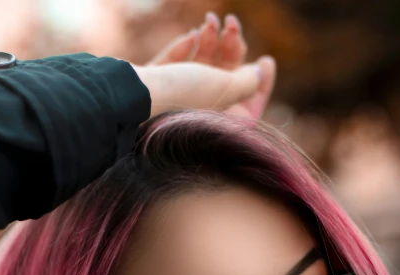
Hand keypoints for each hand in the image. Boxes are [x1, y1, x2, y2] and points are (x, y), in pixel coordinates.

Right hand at [134, 12, 275, 118]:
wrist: (133, 97)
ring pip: (199, 70)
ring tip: (208, 23)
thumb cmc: (183, 96)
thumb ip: (248, 81)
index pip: (249, 107)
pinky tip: (191, 35)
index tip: (266, 59)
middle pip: (224, 81)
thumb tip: (257, 74)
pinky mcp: (156, 91)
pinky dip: (185, 49)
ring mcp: (176, 104)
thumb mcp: (227, 87)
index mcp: (218, 126)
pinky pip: (175, 67)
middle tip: (231, 24)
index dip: (262, 83)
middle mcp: (198, 117)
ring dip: (208, 42)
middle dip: (231, 49)